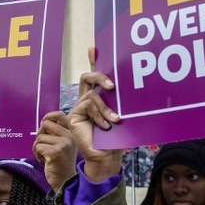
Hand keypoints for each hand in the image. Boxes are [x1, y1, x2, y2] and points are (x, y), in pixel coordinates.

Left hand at [33, 111, 76, 190]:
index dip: (48, 117)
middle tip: (43, 145)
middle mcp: (69, 136)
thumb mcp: (64, 145)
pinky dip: (37, 154)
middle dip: (40, 135)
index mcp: (71, 133)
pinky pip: (37, 147)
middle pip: (45, 124)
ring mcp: (63, 144)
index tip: (44, 125)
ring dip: (37, 147)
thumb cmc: (61, 163)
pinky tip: (43, 160)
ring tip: (44, 156)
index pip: (59, 115)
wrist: (66, 181)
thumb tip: (44, 121)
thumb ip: (57, 133)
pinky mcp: (55, 152)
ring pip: (39, 138)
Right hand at [69, 63, 123, 182]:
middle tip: (111, 85)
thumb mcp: (120, 115)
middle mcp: (86, 100)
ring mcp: (79, 107)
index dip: (93, 60)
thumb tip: (130, 89)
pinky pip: (87, 104)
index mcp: (98, 98)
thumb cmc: (116, 137)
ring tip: (115, 120)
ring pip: (92, 94)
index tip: (93, 47)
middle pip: (88, 77)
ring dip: (106, 108)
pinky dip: (99, 115)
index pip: (94, 76)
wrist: (106, 156)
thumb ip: (119, 103)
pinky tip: (105, 126)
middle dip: (99, 75)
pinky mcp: (73, 115)